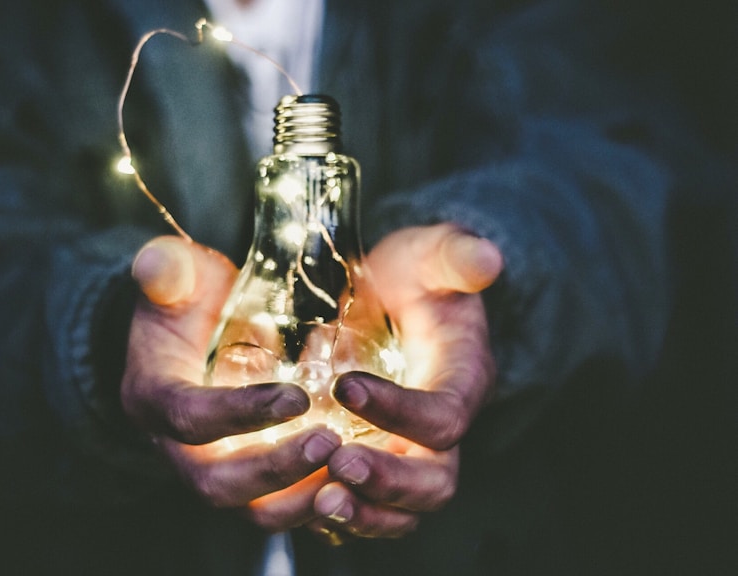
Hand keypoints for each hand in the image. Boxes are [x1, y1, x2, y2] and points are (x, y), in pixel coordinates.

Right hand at [121, 236, 341, 529]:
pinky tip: (360, 485)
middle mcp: (178, 448)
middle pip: (217, 484)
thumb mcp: (177, 276)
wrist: (191, 335)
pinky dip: (319, 505)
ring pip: (252, 509)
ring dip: (302, 499)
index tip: (297, 397)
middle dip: (275, 470)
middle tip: (330, 442)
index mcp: (154, 398)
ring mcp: (215, 469)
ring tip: (353, 471)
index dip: (240, 413)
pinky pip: (281, 509)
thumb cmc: (188, 301)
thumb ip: (168, 270)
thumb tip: (155, 264)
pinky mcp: (249, 481)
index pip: (189, 418)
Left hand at [308, 224, 502, 542]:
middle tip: (338, 464)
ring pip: (402, 510)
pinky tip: (301, 503)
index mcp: (462, 381)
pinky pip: (367, 508)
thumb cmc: (414, 275)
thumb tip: (486, 258)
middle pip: (434, 481)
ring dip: (363, 513)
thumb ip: (455, 255)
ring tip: (320, 501)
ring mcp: (409, 453)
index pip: (444, 416)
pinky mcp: (377, 463)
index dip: (400, 410)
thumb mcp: (431, 254)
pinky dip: (340, 518)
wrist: (394, 297)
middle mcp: (440, 430)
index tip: (345, 386)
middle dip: (388, 481)